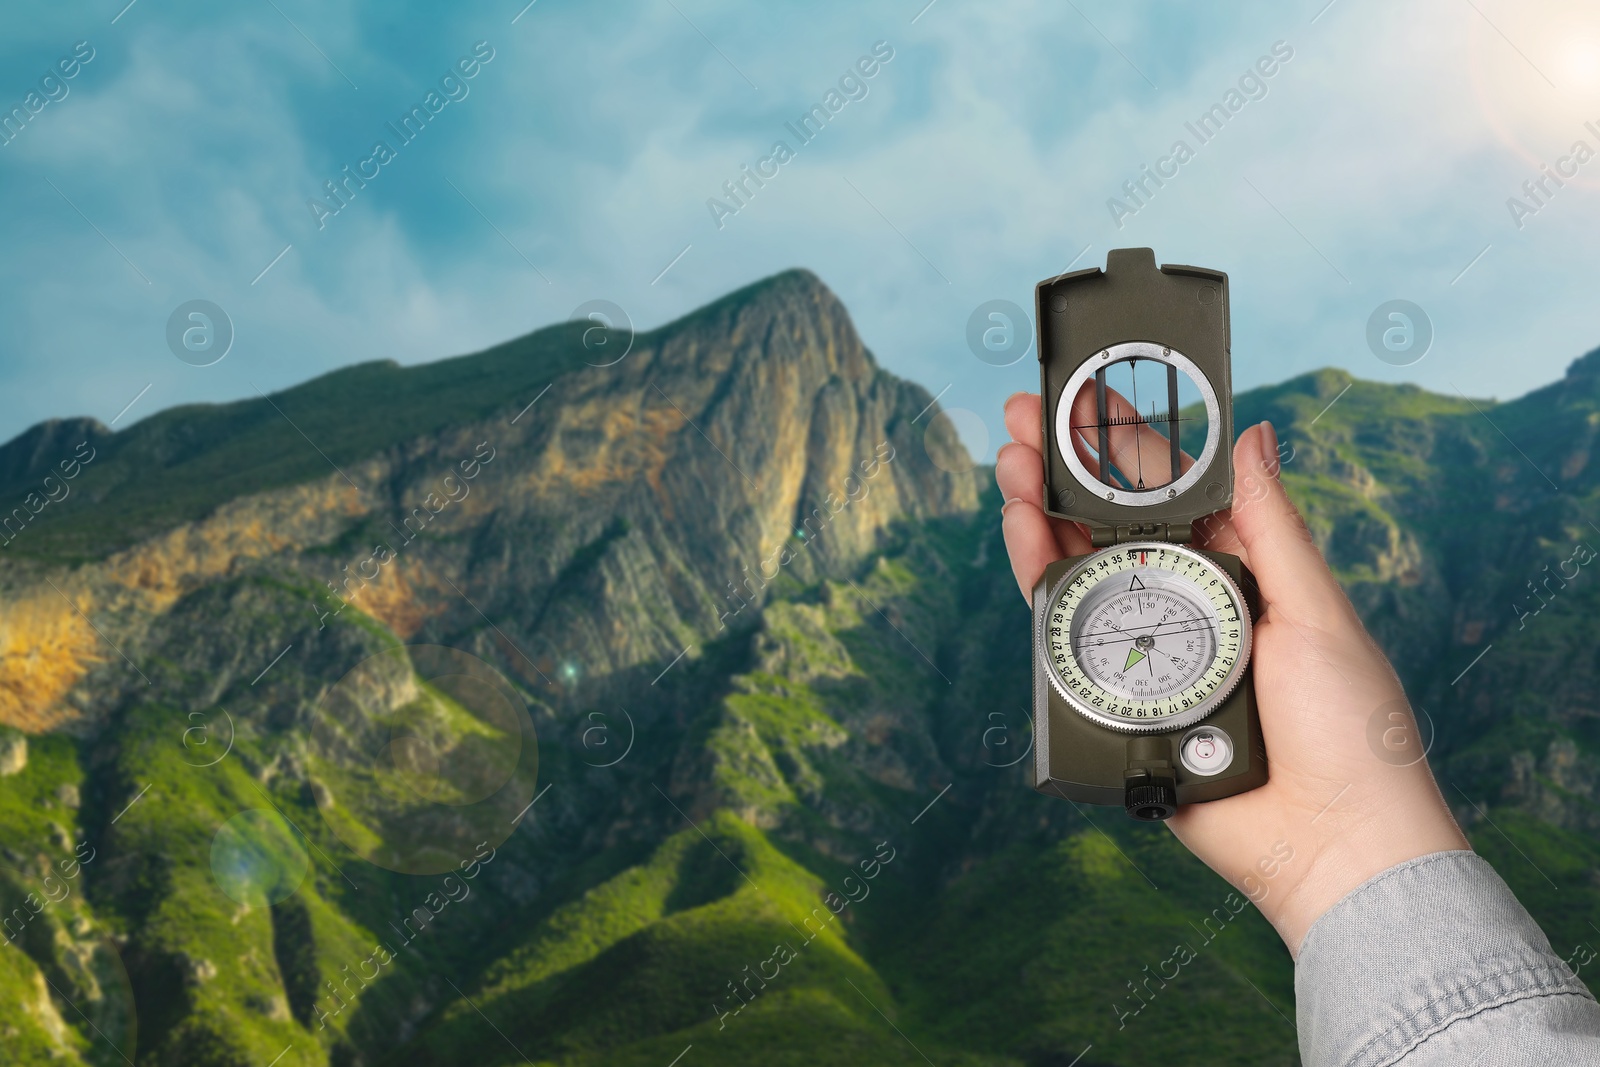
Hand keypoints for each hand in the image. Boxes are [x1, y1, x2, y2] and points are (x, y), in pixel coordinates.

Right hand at [996, 390, 1468, 954]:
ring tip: (1010, 463)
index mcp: (1238, 573)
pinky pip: (1063, 637)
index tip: (1087, 394)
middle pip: (1108, 522)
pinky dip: (1038, 582)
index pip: (1171, 492)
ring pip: (1077, 570)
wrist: (1330, 844)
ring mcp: (1144, 651)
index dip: (1125, 442)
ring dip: (1039, 512)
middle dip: (1064, 466)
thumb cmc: (1349, 728)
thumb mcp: (1315, 611)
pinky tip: (1021, 533)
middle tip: (1023, 417)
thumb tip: (1254, 433)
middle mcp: (1184, 604)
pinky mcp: (1111, 701)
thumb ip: (1270, 526)